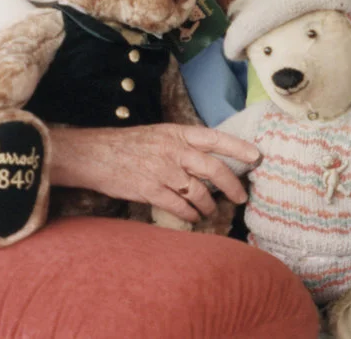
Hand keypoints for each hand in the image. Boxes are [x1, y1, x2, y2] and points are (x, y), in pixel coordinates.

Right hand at [48, 123, 258, 223]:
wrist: (93, 154)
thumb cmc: (127, 145)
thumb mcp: (158, 134)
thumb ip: (183, 144)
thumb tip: (209, 157)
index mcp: (177, 133)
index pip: (215, 138)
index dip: (238, 148)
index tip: (257, 157)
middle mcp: (173, 150)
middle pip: (213, 168)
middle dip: (232, 185)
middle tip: (241, 197)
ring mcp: (162, 170)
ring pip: (198, 191)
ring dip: (209, 205)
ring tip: (211, 211)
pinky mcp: (149, 189)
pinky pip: (178, 206)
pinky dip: (190, 214)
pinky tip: (193, 218)